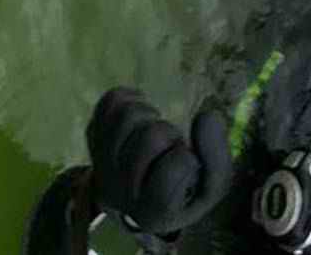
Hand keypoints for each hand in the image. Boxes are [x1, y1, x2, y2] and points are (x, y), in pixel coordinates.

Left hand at [86, 88, 233, 240]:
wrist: (138, 196)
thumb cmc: (178, 193)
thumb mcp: (207, 191)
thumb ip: (217, 163)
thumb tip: (209, 115)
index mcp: (152, 212)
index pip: (174, 170)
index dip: (187, 158)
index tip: (187, 162)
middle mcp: (121, 190)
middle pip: (150, 138)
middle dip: (169, 134)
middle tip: (172, 145)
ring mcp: (102, 161)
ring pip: (128, 115)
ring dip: (150, 116)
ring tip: (156, 130)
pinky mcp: (93, 135)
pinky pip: (111, 101)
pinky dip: (132, 98)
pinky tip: (142, 116)